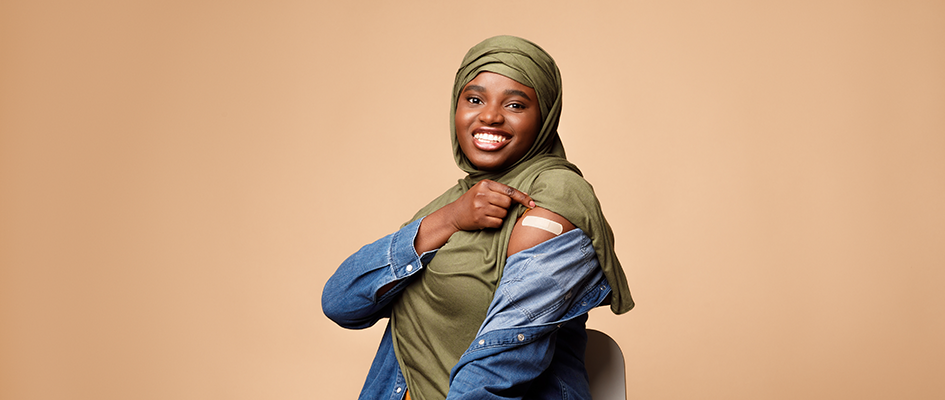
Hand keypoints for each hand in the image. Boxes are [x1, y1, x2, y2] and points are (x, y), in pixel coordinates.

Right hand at [415, 180, 534, 253]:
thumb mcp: (484, 191)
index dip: (522, 197)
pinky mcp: (479, 218)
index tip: (532, 203)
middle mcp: (482, 193)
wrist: (455, 214)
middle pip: (507, 203)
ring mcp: (480, 206)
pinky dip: (495, 224)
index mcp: (485, 184)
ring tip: (489, 214)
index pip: (509, 190)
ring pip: (503, 214)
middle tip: (495, 208)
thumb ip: (501, 192)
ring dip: (500, 216)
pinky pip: (498, 223)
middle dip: (505, 208)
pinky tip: (487, 220)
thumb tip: (525, 196)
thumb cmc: (473, 201)